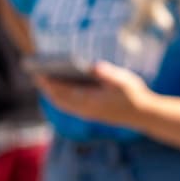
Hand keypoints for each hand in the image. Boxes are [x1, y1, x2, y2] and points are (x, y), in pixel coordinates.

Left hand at [33, 61, 152, 129]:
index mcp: (90, 101)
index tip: (38, 73)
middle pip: (59, 100)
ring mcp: (88, 114)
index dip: (49, 83)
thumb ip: (106, 73)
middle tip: (36, 74)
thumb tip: (92, 65)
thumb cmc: (134, 94)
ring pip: (64, 105)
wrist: (144, 115)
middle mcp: (86, 110)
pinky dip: (61, 98)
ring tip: (44, 80)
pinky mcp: (91, 115)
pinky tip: (60, 89)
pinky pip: (70, 107)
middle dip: (47, 88)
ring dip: (53, 94)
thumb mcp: (123, 80)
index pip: (63, 92)